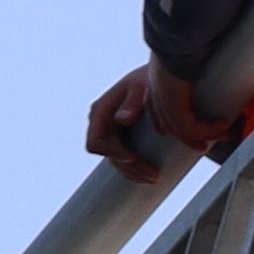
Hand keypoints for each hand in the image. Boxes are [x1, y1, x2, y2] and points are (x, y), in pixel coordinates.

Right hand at [86, 63, 211, 179]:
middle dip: (130, 168)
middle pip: (108, 156)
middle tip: (153, 175)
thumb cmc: (148, 79)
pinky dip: (135, 169)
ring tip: (155, 177)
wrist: (157, 76)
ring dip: (134, 172)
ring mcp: (110, 132)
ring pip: (117, 161)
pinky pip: (123, 159)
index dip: (112, 153)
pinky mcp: (121, 137)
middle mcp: (101, 124)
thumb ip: (132, 102)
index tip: (132, 157)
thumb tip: (122, 119)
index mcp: (100, 111)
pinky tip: (149, 174)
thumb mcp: (141, 87)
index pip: (96, 142)